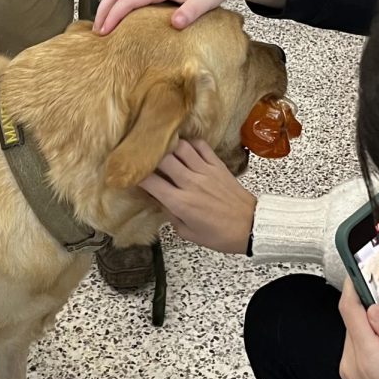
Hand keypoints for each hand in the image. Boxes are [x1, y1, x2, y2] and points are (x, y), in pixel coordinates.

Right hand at [94, 0, 286, 33]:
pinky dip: (116, 3)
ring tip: (101, 27)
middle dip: (103, 10)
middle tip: (96, 33)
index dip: (114, 15)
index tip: (104, 33)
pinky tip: (117, 18)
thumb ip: (190, 12)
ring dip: (107, 6)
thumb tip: (175, 24)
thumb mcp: (206, 1)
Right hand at [139, 139, 256, 252]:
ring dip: (168, 145)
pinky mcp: (218, 165)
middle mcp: (191, 183)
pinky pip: (201, 145)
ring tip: (161, 147)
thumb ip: (170, 215)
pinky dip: (190, 143)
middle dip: (149, 155)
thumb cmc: (220, 235)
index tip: (128, 172)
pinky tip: (184, 148)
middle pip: (162, 158)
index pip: (150, 181)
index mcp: (181, 202)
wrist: (251, 227)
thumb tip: (159, 199)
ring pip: (180, 147)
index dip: (135, 174)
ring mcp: (205, 171)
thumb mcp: (188, 233)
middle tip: (142, 155)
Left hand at [338, 278, 378, 378]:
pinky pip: (360, 345)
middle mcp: (351, 363)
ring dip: (373, 319)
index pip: (349, 310)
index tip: (365, 266)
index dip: (354, 285)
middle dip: (370, 301)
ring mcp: (350, 371)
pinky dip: (373, 335)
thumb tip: (375, 308)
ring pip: (356, 330)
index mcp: (367, 359)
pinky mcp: (355, 377)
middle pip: (352, 318)